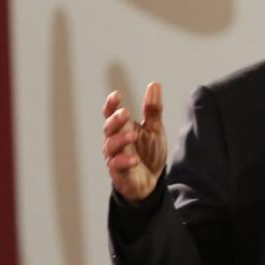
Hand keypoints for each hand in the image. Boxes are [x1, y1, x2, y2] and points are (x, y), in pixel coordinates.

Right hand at [102, 82, 166, 201]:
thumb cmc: (148, 152)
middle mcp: (114, 141)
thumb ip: (153, 109)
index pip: (112, 113)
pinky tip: (133, 160)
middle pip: (109, 128)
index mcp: (122, 128)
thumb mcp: (154, 129)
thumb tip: (154, 84)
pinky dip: (124, 162)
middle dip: (115, 120)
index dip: (111, 104)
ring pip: (111, 146)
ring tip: (132, 135)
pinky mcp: (118, 172)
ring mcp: (115, 156)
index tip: (116, 95)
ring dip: (120, 140)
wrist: (151, 181)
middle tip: (125, 114)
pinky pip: (117, 166)